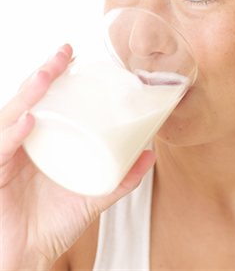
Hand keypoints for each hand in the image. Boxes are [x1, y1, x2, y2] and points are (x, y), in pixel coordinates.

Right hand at [0, 45, 155, 269]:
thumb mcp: (93, 195)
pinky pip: (1, 149)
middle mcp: (21, 141)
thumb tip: (151, 152)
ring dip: (29, 93)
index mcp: (41, 140)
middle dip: (45, 73)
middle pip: (28, 98)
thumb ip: (120, 177)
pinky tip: (29, 120)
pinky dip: (13, 134)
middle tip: (64, 53)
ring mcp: (6, 155)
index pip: (44, 100)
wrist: (28, 258)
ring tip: (49, 75)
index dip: (55, 75)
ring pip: (12, 114)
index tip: (73, 55)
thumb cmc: (52, 223)